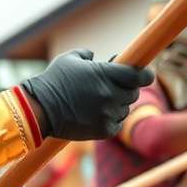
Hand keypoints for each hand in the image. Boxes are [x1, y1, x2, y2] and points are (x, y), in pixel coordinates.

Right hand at [21, 49, 153, 140]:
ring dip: (117, 105)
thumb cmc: (53, 81)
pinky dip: (111, 120)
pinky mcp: (103, 130)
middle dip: (126, 88)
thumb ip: (87, 55)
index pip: (139, 76)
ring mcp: (107, 114)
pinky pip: (117, 124)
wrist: (40, 109)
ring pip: (125, 109)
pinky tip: (98, 115)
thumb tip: (95, 58)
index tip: (146, 75)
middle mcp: (110, 94)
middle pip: (133, 93)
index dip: (146, 75)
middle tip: (113, 87)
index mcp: (106, 74)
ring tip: (99, 102)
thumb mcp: (70, 59)